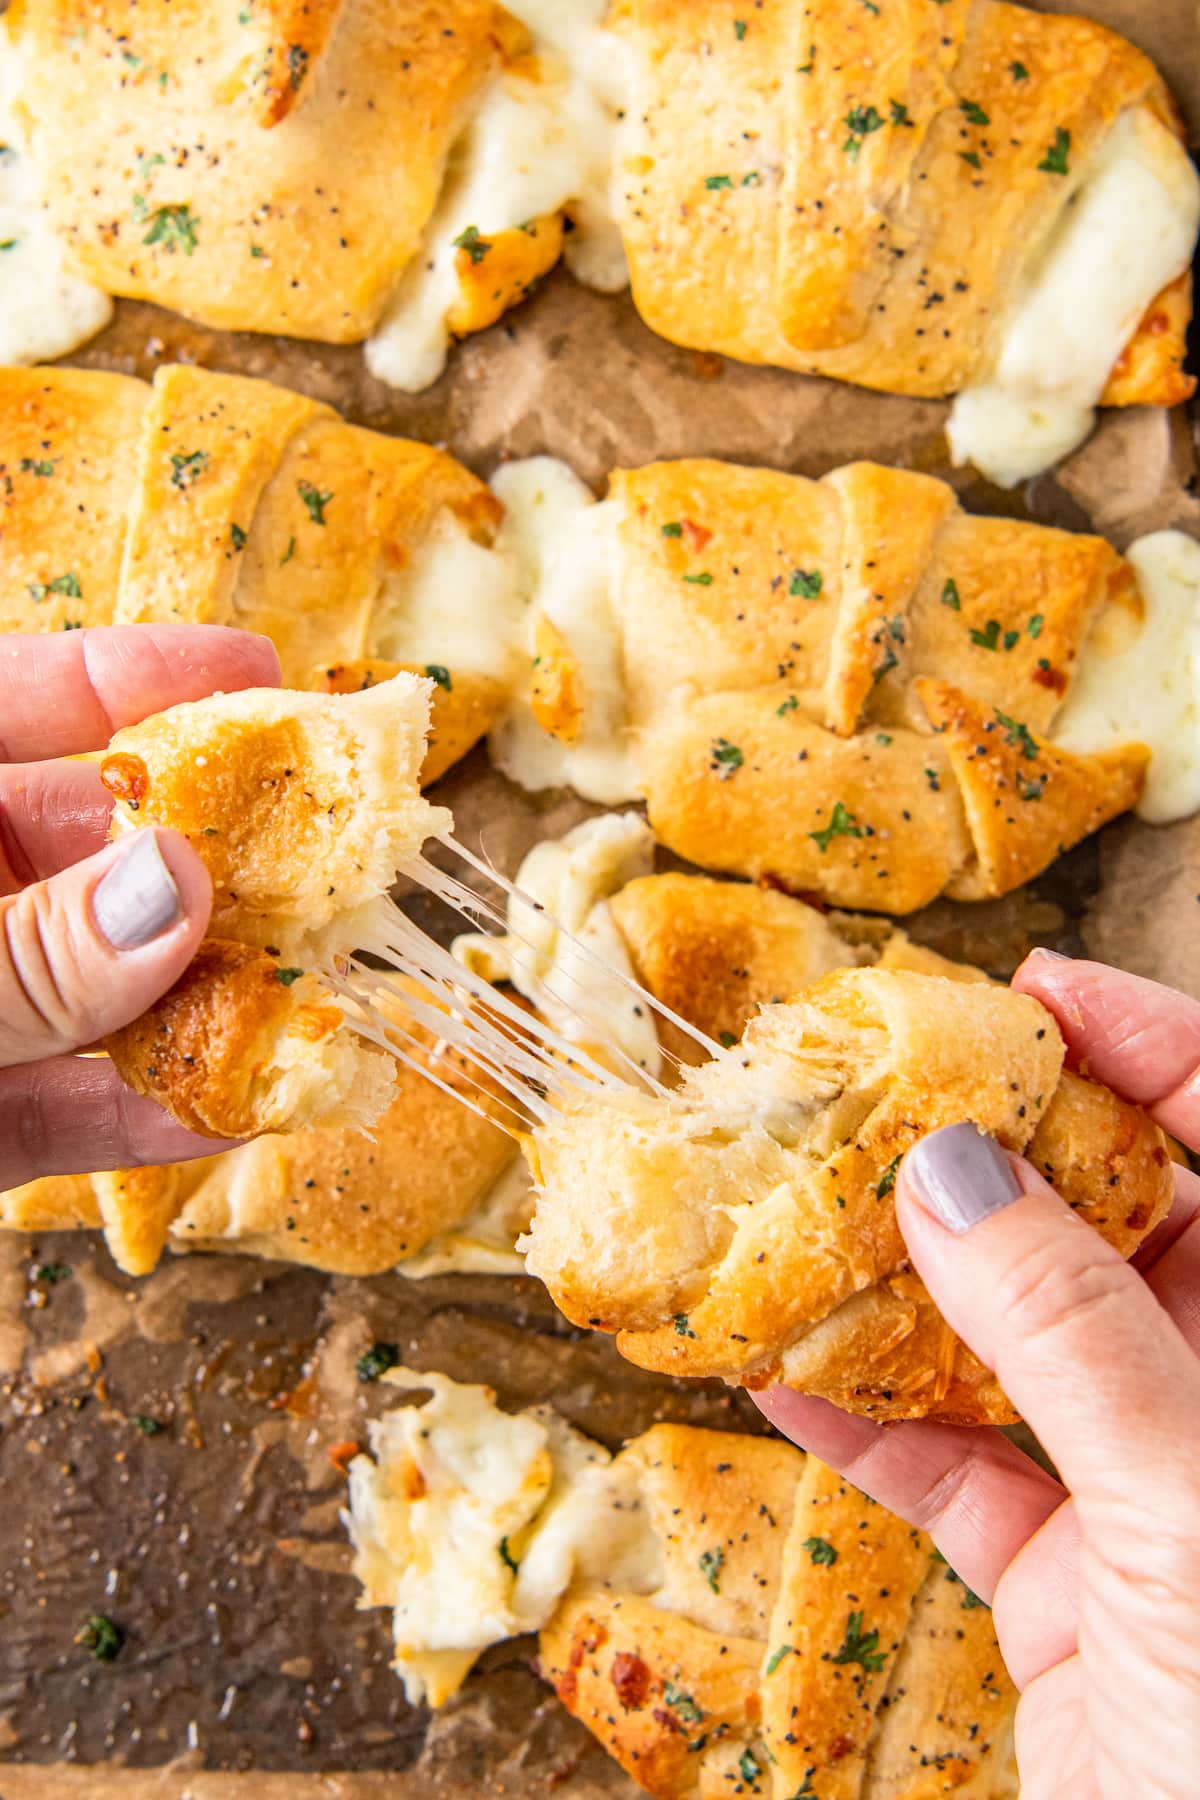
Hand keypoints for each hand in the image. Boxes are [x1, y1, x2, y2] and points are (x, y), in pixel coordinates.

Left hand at [0, 625, 279, 1188]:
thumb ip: (25, 952)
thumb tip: (175, 883)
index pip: (13, 702)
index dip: (135, 677)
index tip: (262, 670)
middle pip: (87, 853)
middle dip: (207, 860)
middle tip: (324, 867)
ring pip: (96, 992)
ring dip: (202, 1006)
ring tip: (313, 1001)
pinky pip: (68, 1113)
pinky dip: (147, 1119)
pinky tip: (239, 1114)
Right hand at [754, 952, 1199, 1799]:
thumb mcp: (1193, 1511)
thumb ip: (1075, 1335)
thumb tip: (953, 1171)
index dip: (1149, 1043)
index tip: (1028, 989)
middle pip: (1104, 1224)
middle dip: (988, 1154)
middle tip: (871, 1086)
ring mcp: (1145, 1485)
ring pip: (1008, 1342)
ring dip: (892, 1286)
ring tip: (788, 1208)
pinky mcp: (1067, 1578)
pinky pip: (951, 1468)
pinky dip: (858, 1422)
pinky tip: (768, 1370)